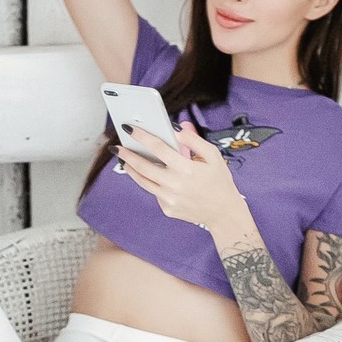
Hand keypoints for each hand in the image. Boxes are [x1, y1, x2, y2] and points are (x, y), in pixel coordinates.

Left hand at [112, 120, 244, 230]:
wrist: (223, 212)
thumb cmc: (219, 181)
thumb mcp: (213, 156)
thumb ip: (193, 141)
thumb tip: (175, 130)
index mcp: (185, 168)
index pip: (158, 148)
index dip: (142, 136)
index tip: (130, 129)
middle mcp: (174, 184)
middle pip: (143, 166)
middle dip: (128, 154)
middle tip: (118, 147)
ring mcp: (169, 199)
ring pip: (143, 181)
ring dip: (131, 169)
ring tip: (125, 160)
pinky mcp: (167, 209)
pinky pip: (154, 193)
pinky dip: (151, 183)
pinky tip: (149, 176)